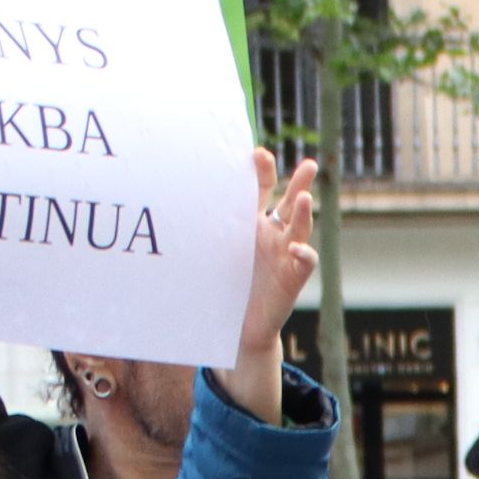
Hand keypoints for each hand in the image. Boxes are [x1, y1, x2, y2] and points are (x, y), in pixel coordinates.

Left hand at [225, 153, 321, 423]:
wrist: (237, 323)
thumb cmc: (223, 283)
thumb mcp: (213, 249)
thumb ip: (205, 225)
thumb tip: (168, 192)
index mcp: (254, 222)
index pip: (263, 190)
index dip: (263, 172)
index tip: (257, 154)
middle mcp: (274, 234)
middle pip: (291, 202)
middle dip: (301, 182)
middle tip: (310, 164)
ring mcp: (285, 254)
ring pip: (300, 228)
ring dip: (305, 213)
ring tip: (306, 197)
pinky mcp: (293, 278)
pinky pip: (303, 262)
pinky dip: (303, 254)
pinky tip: (297, 248)